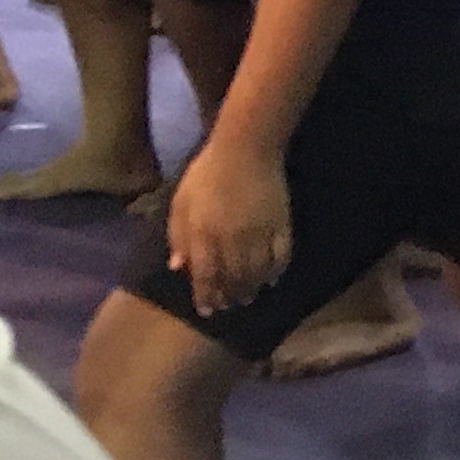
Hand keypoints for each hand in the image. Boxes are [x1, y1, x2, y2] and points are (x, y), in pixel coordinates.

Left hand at [165, 137, 293, 315]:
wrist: (246, 148)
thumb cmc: (207, 173)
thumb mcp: (181, 201)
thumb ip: (178, 235)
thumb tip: (177, 267)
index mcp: (204, 233)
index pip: (205, 275)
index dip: (206, 296)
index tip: (207, 311)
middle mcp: (232, 239)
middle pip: (232, 278)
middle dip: (229, 296)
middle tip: (227, 306)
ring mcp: (260, 233)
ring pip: (257, 272)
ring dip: (251, 289)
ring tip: (247, 297)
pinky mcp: (281, 225)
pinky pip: (281, 256)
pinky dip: (276, 272)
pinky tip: (271, 280)